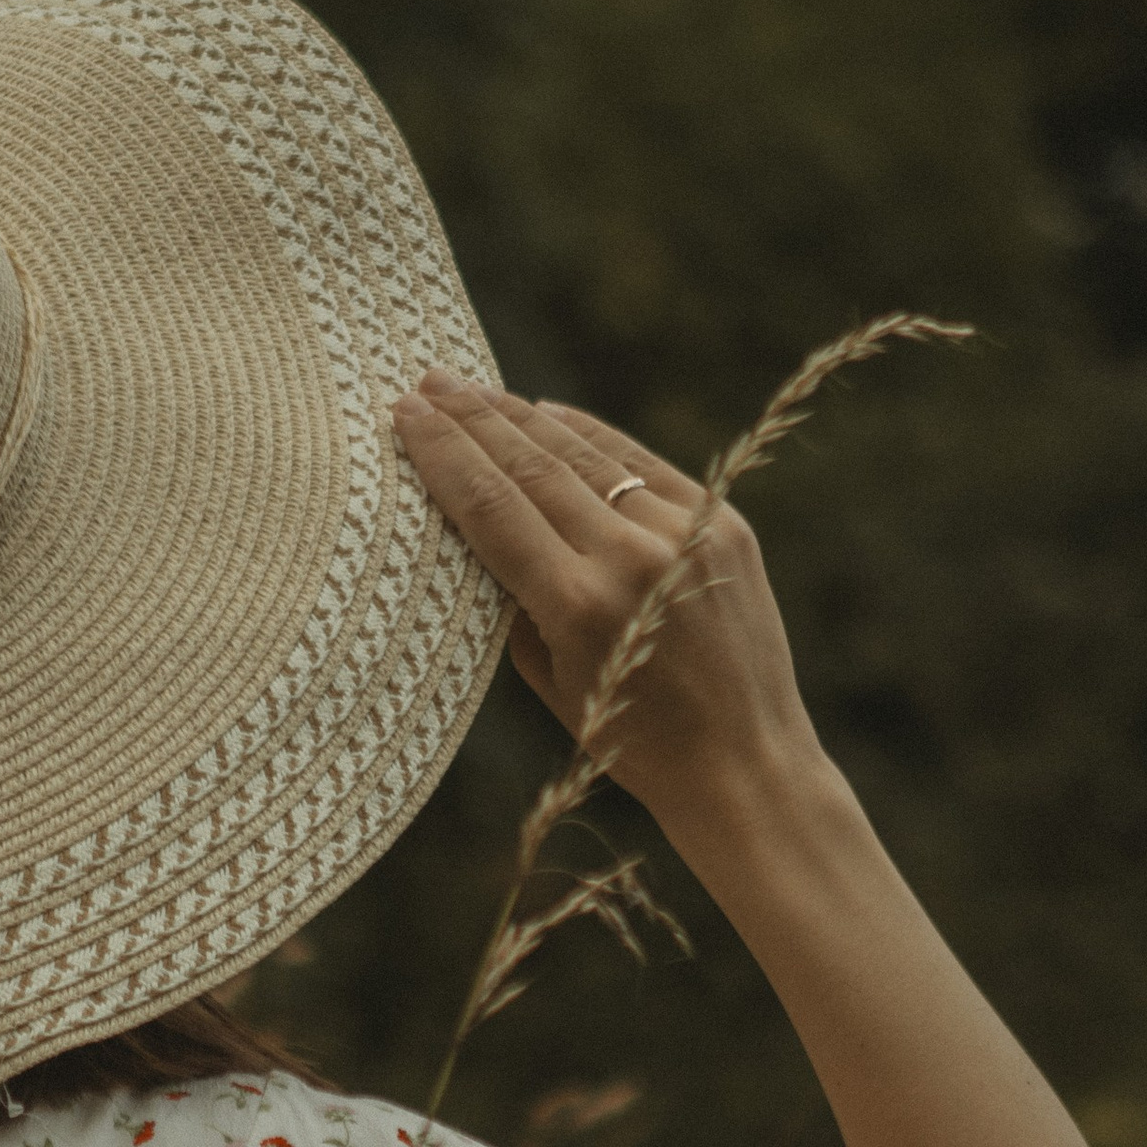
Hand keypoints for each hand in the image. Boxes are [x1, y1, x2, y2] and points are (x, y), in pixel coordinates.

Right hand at [395, 370, 820, 848]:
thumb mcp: (548, 678)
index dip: (442, 456)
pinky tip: (549, 412)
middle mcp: (632, 558)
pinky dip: (591, 436)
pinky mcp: (724, 524)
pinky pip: (642, 465)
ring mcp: (686, 534)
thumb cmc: (629, 736)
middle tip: (424, 383)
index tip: (403, 417)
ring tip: (473, 390)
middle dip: (472, 420)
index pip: (491, 507)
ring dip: (522, 417)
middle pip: (531, 467)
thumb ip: (511, 599)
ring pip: (586, 456)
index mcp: (578, 606)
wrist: (743, 762)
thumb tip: (476, 523)